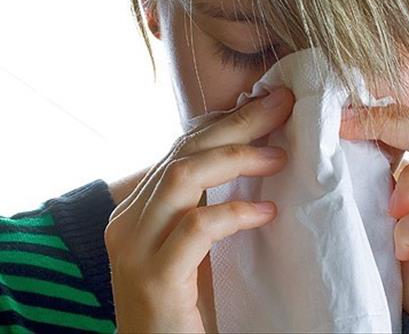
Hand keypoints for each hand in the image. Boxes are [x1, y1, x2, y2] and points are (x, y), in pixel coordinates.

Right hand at [104, 87, 294, 332]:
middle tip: (280, 105)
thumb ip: (205, 204)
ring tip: (280, 157)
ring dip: (237, 158)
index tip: (266, 104)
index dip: (224, 122)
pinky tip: (267, 213)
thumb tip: (254, 157)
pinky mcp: (155, 278)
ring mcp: (136, 249)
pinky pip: (197, 228)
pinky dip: (235, 213)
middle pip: (184, 152)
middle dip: (237, 124)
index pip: (180, 149)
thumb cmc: (185, 303)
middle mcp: (128, 222)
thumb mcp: (193, 245)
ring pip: (183, 176)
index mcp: (137, 210)